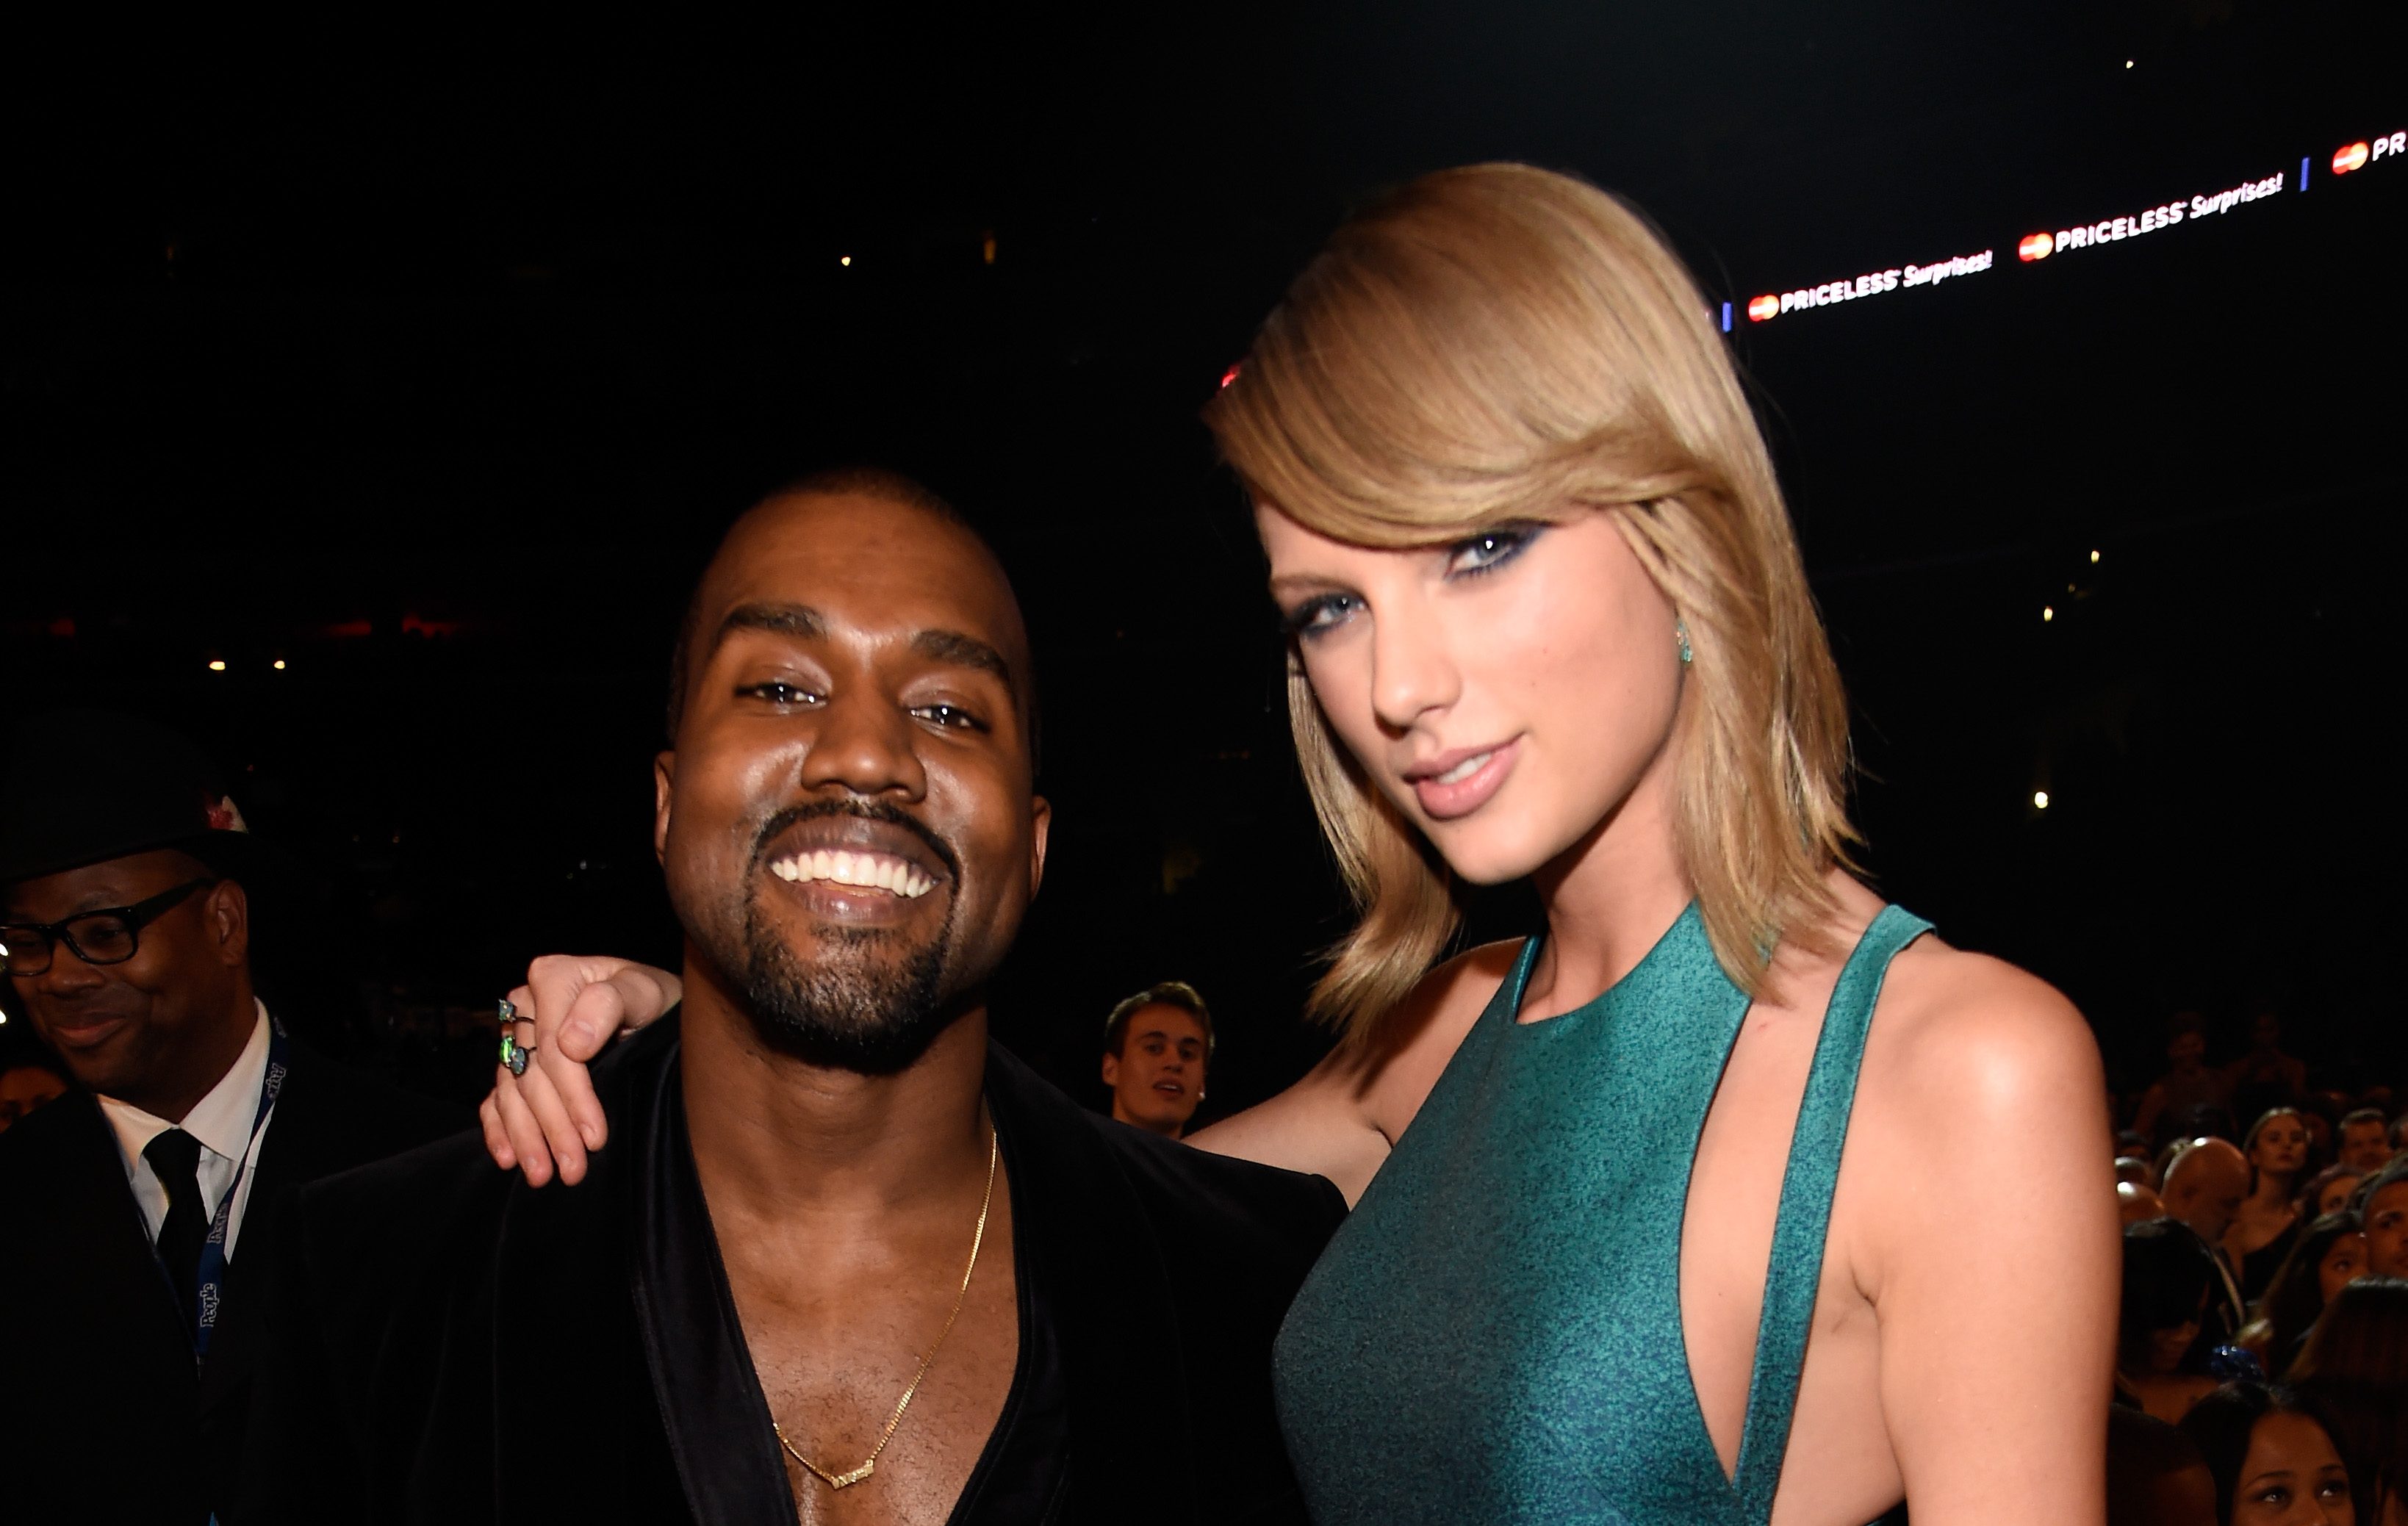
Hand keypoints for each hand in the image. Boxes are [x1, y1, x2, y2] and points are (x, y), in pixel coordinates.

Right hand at [477, 955, 680, 1185]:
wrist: (657, 1010)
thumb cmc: (655, 999)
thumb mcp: (647, 991)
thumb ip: (611, 1003)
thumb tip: (571, 1043)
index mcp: (554, 978)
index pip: (554, 1047)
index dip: (573, 1097)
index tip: (595, 1137)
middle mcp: (526, 1004)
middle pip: (533, 1076)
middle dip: (553, 1128)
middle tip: (573, 1169)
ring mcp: (517, 1036)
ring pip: (512, 1092)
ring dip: (525, 1138)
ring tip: (542, 1175)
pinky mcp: (514, 1062)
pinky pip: (496, 1098)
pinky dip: (499, 1129)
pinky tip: (508, 1157)